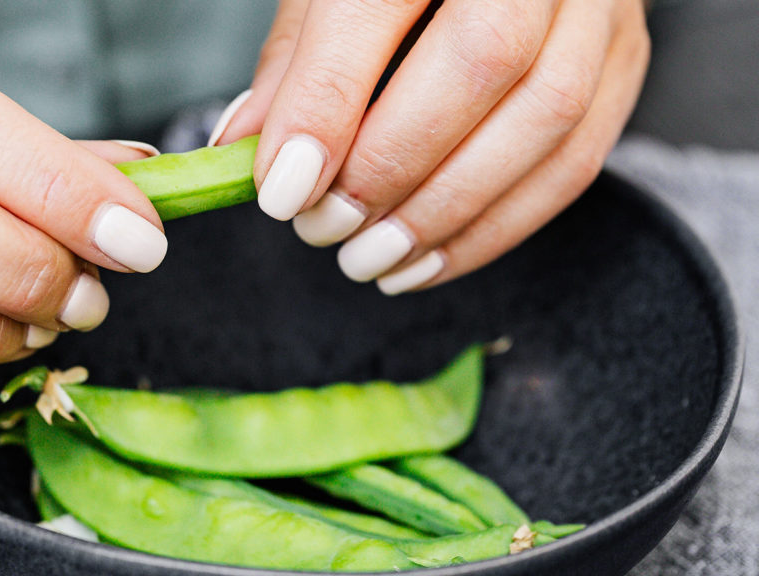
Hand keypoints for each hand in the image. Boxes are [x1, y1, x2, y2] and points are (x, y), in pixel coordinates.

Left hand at [211, 0, 649, 293]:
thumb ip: (296, 62)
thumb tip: (241, 147)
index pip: (374, 7)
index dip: (325, 106)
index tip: (282, 191)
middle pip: (482, 61)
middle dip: (392, 166)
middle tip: (326, 229)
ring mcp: (598, 4)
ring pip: (545, 118)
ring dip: (447, 212)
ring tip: (372, 260)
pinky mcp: (625, 58)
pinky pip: (578, 158)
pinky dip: (498, 226)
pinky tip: (430, 259)